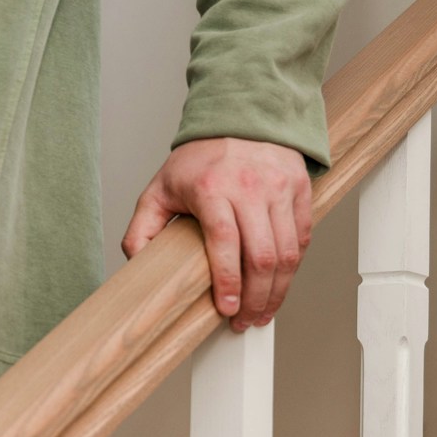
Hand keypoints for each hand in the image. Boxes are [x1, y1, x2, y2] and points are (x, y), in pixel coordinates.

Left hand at [122, 137, 313, 332]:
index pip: (224, 242)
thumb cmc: (201, 158)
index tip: (226, 309)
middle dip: (255, 298)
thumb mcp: (160, 187)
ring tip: (263, 311)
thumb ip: (143, 226)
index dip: (228, 281)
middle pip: (261, 255)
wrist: (242, 116)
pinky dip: (292, 266)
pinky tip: (280, 284)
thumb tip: (135, 262)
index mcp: (212, 188)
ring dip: (277, 290)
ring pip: (286, 252)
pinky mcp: (299, 189)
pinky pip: (301, 237)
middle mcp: (249, 187)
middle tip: (245, 320)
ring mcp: (278, 188)